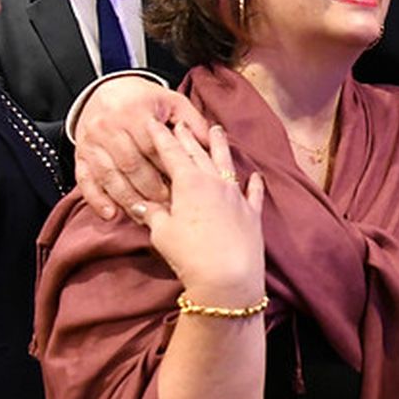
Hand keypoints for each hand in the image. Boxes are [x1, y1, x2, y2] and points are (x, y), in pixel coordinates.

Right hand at [76, 76, 209, 221]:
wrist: (107, 91)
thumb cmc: (146, 100)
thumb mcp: (172, 102)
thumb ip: (193, 122)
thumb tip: (215, 141)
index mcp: (135, 112)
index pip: (155, 148)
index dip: (170, 170)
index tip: (186, 190)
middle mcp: (110, 126)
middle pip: (132, 165)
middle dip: (151, 189)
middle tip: (169, 207)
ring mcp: (91, 141)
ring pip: (110, 176)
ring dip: (128, 199)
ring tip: (146, 216)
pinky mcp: (80, 154)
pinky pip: (85, 180)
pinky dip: (97, 200)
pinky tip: (111, 214)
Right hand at [139, 122, 264, 302]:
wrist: (228, 276)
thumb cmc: (189, 254)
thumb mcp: (162, 233)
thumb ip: (153, 214)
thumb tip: (142, 204)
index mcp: (190, 182)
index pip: (172, 153)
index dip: (162, 137)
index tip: (153, 122)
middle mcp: (215, 182)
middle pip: (199, 154)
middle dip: (189, 137)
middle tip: (181, 121)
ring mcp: (236, 196)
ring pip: (227, 164)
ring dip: (221, 147)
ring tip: (217, 130)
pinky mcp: (252, 213)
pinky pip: (253, 193)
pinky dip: (254, 184)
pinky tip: (256, 175)